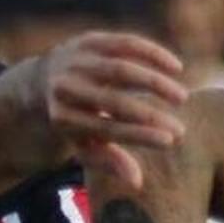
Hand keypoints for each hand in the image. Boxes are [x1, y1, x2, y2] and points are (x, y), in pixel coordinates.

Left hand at [14, 31, 192, 190]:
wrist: (41, 80)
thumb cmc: (73, 120)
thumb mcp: (83, 143)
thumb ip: (108, 161)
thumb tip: (137, 183)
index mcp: (63, 117)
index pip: (106, 128)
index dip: (139, 135)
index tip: (170, 141)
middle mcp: (67, 87)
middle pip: (114, 102)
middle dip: (151, 116)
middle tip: (181, 129)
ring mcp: (77, 61)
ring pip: (122, 69)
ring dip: (156, 83)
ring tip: (182, 98)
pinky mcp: (89, 40)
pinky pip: (126, 43)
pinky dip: (154, 54)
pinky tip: (177, 67)